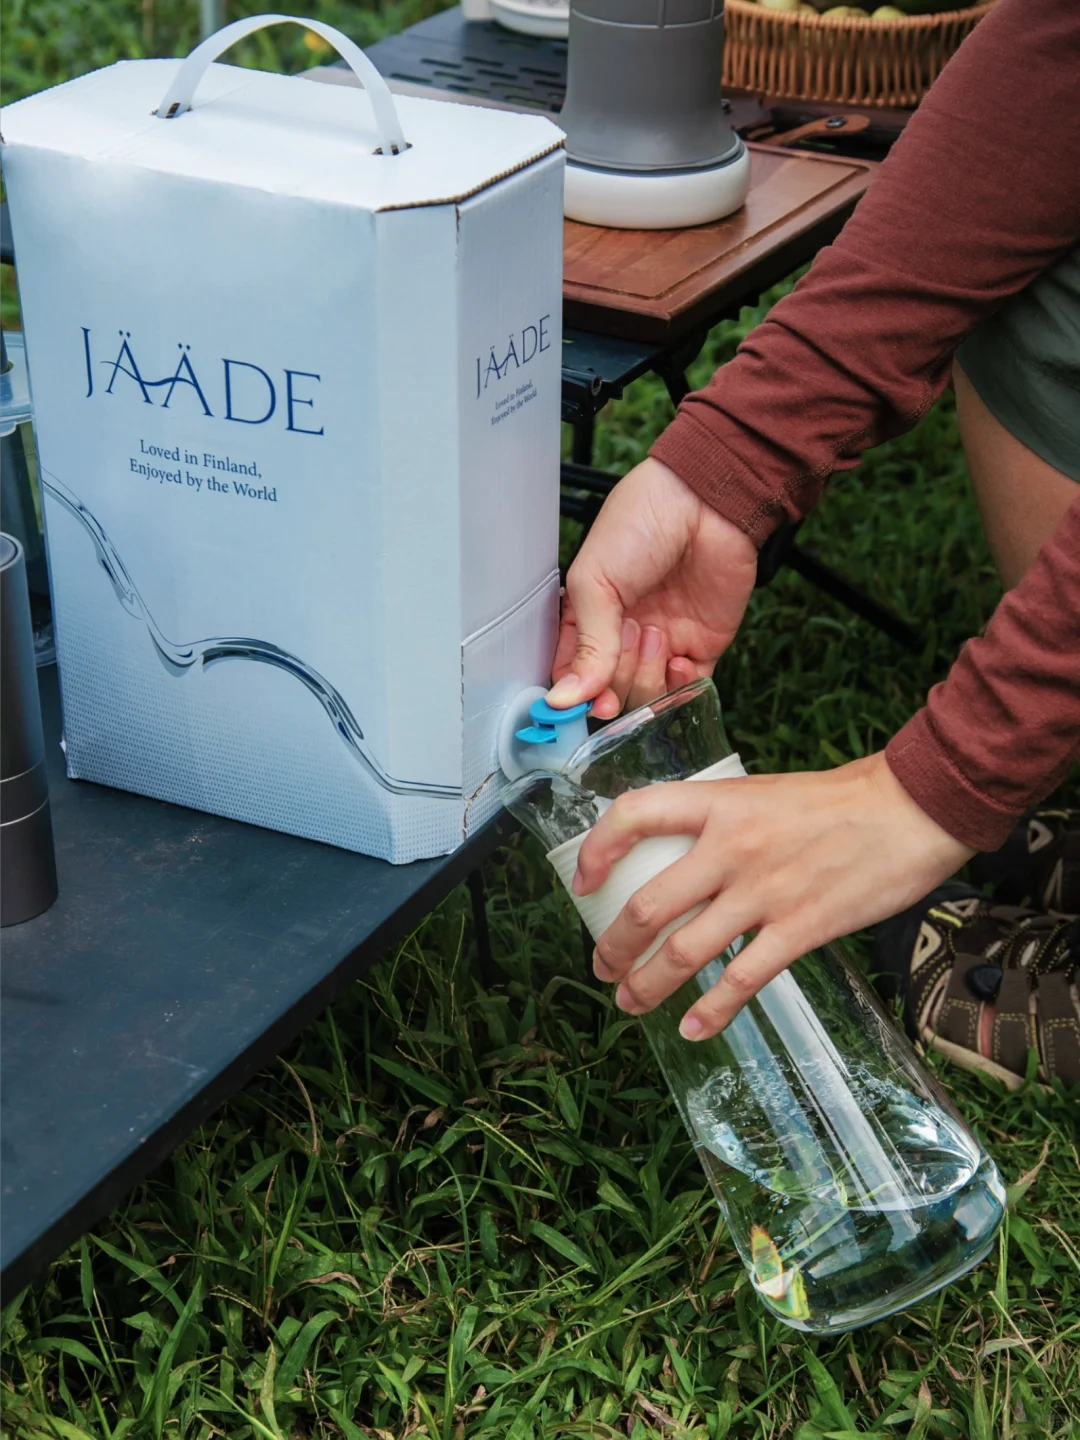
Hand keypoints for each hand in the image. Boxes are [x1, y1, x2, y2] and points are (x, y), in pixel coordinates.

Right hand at [548, 457, 757, 718]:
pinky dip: (680, 686)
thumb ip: (586, 645)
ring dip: (647, 674)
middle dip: (616, 675)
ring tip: (655, 633)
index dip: (576, 695)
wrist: (705, 502)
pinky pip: (687, 691)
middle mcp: (621, 636)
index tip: (577, 704)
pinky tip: (679, 657)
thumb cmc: (641, 524)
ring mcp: (661, 644)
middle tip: (627, 635)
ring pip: (646, 696)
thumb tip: (566, 699)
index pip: (572, 676)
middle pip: (609, 692)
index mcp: (586, 618)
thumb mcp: (595, 582)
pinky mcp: (701, 647)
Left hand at [574, 752, 972, 1038]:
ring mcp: (763, 892)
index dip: (597, 848)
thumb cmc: (841, 799)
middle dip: (614, 945)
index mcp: (719, 803)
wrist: (911, 810)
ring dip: (647, 984)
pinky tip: (693, 1028)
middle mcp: (731, 848)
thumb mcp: (764, 792)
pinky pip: (741, 979)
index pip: (635, 814)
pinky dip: (711, 1011)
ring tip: (630, 1001)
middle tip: (603, 965)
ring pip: (683, 950)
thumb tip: (687, 854)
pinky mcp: (799, 928)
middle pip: (647, 904)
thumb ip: (723, 821)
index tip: (583, 881)